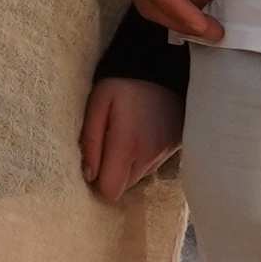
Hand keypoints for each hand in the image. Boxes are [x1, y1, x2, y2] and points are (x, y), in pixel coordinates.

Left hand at [79, 73, 183, 202]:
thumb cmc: (125, 85)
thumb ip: (90, 139)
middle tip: (108, 144)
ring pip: (134, 179)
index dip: (98, 180)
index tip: (95, 159)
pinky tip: (139, 136)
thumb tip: (88, 175)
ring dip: (125, 166)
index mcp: (127, 143)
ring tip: (125, 136)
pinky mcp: (172, 153)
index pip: (109, 190)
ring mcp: (163, 156)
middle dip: (111, 172)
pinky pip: (148, 169)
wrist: (165, 71)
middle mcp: (148, 156)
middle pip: (121, 188)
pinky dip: (139, 159)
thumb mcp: (98, 101)